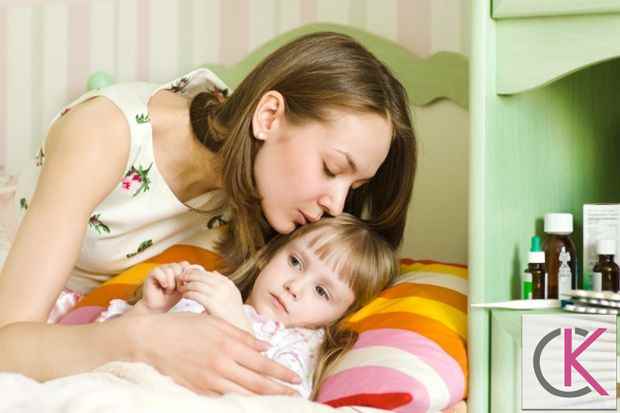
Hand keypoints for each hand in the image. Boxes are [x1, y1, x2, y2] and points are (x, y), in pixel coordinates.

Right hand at [132, 311, 301, 395]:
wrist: (149, 341)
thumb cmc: (182, 327)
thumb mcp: (214, 323)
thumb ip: (242, 336)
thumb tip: (266, 346)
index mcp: (228, 346)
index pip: (262, 364)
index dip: (281, 373)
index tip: (296, 378)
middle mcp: (222, 366)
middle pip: (257, 384)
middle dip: (279, 391)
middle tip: (296, 396)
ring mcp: (209, 382)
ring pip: (243, 395)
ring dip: (263, 400)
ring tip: (279, 403)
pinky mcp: (198, 391)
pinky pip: (223, 400)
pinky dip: (240, 402)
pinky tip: (250, 404)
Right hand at [142, 261, 194, 311]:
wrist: (159, 307)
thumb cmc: (171, 298)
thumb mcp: (184, 289)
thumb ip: (188, 279)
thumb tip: (192, 272)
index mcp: (178, 269)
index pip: (185, 264)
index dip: (186, 275)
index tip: (183, 286)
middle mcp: (169, 267)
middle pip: (178, 267)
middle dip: (178, 281)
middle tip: (174, 290)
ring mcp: (160, 269)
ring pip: (169, 270)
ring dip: (170, 284)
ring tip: (168, 291)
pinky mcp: (151, 273)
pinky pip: (158, 272)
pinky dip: (162, 280)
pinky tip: (163, 286)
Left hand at [178, 269, 246, 328]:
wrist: (238, 325)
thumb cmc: (233, 311)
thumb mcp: (232, 293)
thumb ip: (224, 282)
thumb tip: (214, 272)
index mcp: (226, 283)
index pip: (207, 273)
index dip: (195, 272)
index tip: (187, 275)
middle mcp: (222, 286)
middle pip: (200, 276)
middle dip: (188, 276)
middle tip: (180, 278)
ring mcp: (217, 295)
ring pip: (196, 285)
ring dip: (186, 286)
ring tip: (181, 289)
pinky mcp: (211, 304)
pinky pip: (195, 295)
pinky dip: (188, 293)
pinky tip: (185, 296)